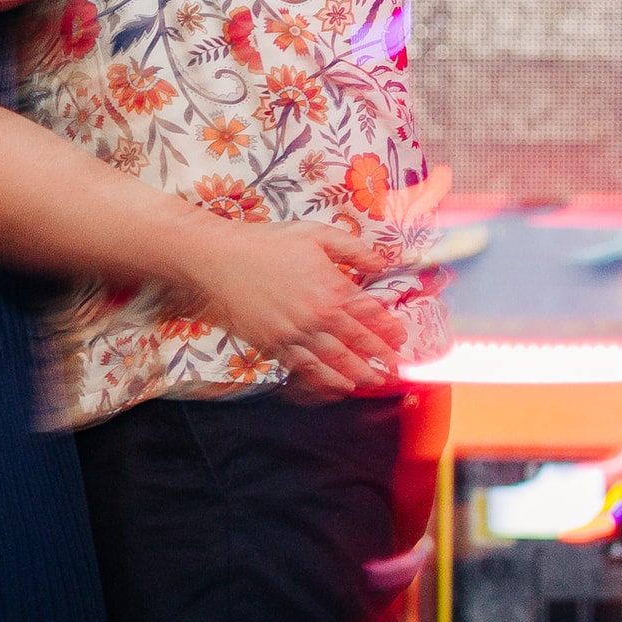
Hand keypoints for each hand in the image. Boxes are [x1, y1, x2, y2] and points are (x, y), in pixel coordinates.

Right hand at [179, 221, 406, 395]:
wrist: (220, 259)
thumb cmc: (268, 243)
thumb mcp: (317, 234)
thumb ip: (353, 249)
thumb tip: (381, 262)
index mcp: (332, 289)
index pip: (370, 315)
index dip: (389, 329)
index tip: (402, 338)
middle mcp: (317, 317)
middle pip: (357, 343)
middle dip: (380, 358)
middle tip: (395, 370)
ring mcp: (294, 334)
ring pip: (333, 361)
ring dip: (356, 374)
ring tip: (372, 382)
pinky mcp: (273, 343)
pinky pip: (303, 367)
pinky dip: (323, 380)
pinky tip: (336, 386)